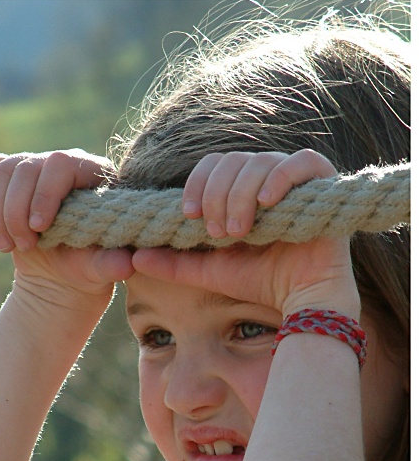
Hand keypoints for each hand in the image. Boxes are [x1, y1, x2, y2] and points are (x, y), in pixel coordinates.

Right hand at [0, 150, 134, 303]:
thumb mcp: (102, 268)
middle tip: (25, 246)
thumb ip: (112, 264)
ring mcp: (36, 167)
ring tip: (7, 246)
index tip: (39, 228)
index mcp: (94, 175)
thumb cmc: (88, 267)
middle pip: (28, 167)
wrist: (63, 274)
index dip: (45, 194)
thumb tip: (126, 265)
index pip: (63, 165)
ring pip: (4, 170)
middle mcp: (64, 164)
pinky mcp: (12, 178)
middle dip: (18, 210)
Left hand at [133, 150, 359, 317]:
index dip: (197, 183)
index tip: (188, 215)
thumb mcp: (208, 271)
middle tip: (216, 233)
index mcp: (241, 190)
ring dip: (241, 195)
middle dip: (217, 195)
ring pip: (261, 162)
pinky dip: (281, 177)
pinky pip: (304, 162)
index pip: (213, 164)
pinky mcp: (324, 185)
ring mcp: (296, 181)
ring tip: (238, 231)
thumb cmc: (259, 282)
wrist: (300, 301)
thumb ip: (174, 263)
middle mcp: (267, 179)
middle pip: (233, 160)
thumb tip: (134, 257)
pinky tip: (266, 203)